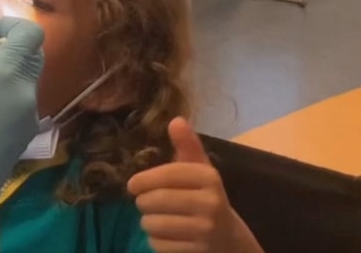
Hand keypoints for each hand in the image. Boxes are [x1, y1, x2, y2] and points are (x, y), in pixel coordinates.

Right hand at [0, 17, 43, 201]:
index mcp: (9, 71)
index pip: (30, 33)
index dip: (6, 26)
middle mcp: (27, 90)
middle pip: (29, 56)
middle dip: (3, 51)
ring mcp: (30, 115)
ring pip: (22, 82)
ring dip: (1, 76)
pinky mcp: (25, 135)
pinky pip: (18, 106)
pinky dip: (2, 99)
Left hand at [127, 118, 238, 252]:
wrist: (229, 239)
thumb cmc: (207, 197)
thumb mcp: (200, 170)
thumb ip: (187, 146)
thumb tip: (175, 120)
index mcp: (209, 178)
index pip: (168, 175)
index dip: (144, 179)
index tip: (132, 185)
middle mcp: (211, 204)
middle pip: (157, 201)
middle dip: (143, 202)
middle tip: (144, 202)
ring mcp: (205, 231)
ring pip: (154, 224)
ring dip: (147, 221)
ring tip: (153, 218)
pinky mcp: (197, 251)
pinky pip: (159, 244)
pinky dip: (155, 240)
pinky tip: (164, 234)